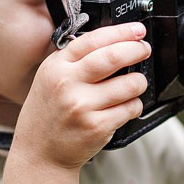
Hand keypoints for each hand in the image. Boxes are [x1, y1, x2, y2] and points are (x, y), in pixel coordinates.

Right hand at [13, 23, 150, 169]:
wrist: (40, 153)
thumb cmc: (48, 114)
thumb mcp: (50, 78)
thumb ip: (75, 60)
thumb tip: (114, 41)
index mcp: (56, 67)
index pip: (94, 40)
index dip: (121, 32)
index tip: (136, 30)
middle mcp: (68, 84)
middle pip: (114, 57)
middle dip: (137, 50)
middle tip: (143, 50)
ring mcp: (83, 106)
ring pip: (129, 84)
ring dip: (139, 82)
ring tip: (134, 84)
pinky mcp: (97, 126)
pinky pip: (130, 108)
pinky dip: (134, 105)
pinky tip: (125, 107)